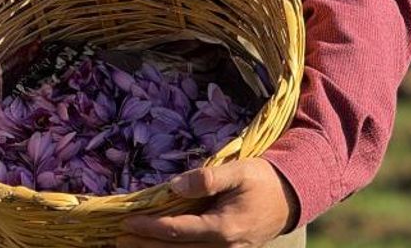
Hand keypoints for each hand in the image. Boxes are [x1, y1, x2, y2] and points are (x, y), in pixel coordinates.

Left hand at [118, 158, 297, 246]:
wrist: (291, 198)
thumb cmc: (261, 180)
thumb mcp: (237, 171)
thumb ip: (207, 178)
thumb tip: (176, 187)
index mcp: (225, 228)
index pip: (179, 231)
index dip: (151, 228)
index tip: (128, 222)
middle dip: (147, 245)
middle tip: (119, 239)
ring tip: (132, 245)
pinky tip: (159, 247)